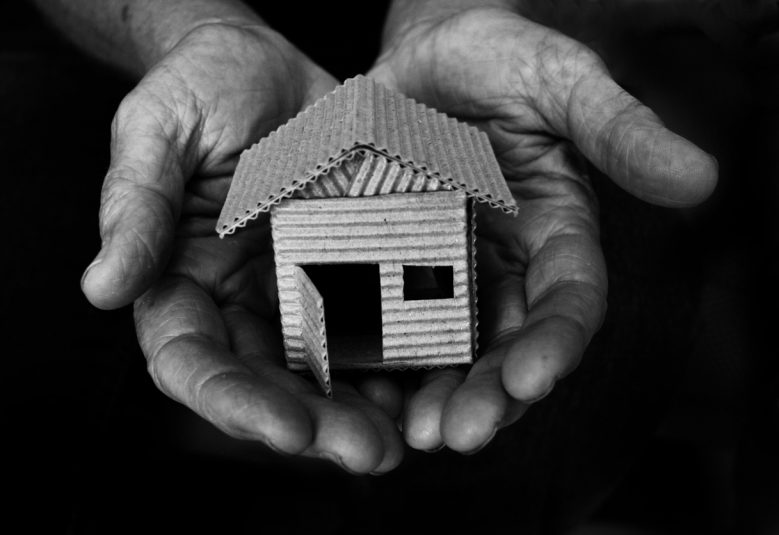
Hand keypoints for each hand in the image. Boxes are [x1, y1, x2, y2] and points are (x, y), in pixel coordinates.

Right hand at [82, 23, 403, 472]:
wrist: (271, 65)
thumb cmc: (202, 87)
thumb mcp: (159, 131)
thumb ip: (138, 207)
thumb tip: (101, 289)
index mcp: (182, 280)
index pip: (193, 361)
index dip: (235, 401)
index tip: (288, 428)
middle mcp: (241, 300)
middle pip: (270, 383)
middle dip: (316, 425)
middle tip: (368, 452)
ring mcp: (300, 292)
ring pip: (327, 370)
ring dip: (364, 410)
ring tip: (408, 436)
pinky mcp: (353, 271)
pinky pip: (375, 324)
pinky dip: (399, 359)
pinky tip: (431, 381)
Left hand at [369, 6, 716, 451]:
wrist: (423, 50)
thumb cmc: (500, 55)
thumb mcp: (559, 82)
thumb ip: (618, 130)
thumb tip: (701, 179)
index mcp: (554, 233)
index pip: (567, 304)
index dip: (555, 344)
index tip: (531, 379)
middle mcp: (503, 264)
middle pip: (505, 346)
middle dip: (490, 394)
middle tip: (459, 433)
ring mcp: (443, 269)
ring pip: (448, 349)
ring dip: (435, 395)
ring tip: (412, 432)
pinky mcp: (388, 262)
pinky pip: (384, 318)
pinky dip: (378, 357)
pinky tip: (359, 388)